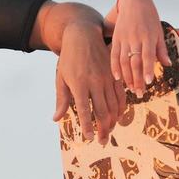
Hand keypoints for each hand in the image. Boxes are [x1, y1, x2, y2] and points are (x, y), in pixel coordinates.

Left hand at [52, 22, 122, 142]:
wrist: (83, 36)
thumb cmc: (69, 59)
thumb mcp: (61, 78)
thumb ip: (61, 100)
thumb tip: (56, 119)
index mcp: (79, 84)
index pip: (85, 110)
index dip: (88, 126)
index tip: (89, 138)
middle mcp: (95, 82)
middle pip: (103, 111)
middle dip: (103, 129)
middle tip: (101, 142)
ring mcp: (107, 78)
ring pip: (114, 106)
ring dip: (112, 122)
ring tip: (108, 133)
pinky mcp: (115, 75)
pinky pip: (121, 96)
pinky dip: (121, 109)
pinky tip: (118, 118)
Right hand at [109, 0, 169, 97]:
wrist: (134, 2)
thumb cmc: (150, 18)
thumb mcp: (158, 31)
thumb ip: (161, 49)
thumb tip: (168, 64)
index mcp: (148, 37)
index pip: (147, 56)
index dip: (147, 69)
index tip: (148, 82)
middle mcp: (135, 38)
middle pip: (135, 62)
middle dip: (137, 79)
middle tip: (140, 93)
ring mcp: (124, 39)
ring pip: (123, 61)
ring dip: (127, 77)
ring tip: (131, 89)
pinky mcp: (116, 38)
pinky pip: (113, 55)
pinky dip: (114, 67)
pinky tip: (117, 78)